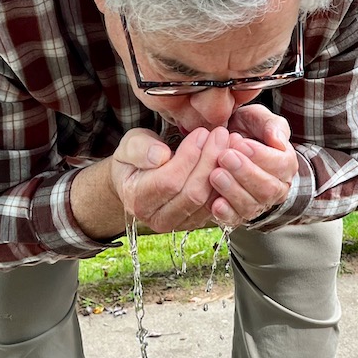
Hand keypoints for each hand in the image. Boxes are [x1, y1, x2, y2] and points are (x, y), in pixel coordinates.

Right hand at [110, 126, 230, 231]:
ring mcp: (179, 224)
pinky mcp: (195, 222)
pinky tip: (229, 160)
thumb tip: (160, 156)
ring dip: (222, 170)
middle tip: (220, 135)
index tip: (201, 133)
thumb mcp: (129, 146)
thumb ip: (139, 148)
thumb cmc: (134, 160)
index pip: (170, 181)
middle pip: (193, 194)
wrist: (137, 181)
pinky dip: (226, 182)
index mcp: (138, 200)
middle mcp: (158, 219)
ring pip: (208, 201)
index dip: (189, 156)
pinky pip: (216, 205)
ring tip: (228, 143)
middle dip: (209, 161)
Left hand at [208, 104, 297, 225]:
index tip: (241, 144)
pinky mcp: (238, 215)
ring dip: (232, 191)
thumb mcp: (258, 119)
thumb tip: (279, 141)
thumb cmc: (244, 130)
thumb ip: (271, 125)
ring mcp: (257, 204)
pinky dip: (225, 213)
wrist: (223, 144)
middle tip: (224, 157)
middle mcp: (275, 189)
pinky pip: (235, 219)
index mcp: (285, 165)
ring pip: (251, 205)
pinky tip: (215, 203)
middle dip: (245, 173)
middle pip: (268, 189)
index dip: (262, 156)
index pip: (282, 165)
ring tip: (215, 174)